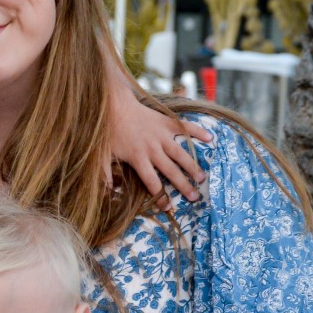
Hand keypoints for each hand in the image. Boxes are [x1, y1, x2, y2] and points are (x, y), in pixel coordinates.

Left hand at [104, 86, 212, 205]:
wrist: (113, 105)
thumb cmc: (107, 131)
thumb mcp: (101, 155)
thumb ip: (104, 174)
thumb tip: (106, 193)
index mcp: (138, 158)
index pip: (152, 182)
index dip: (160, 196)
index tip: (169, 207)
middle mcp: (153, 148)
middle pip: (171, 171)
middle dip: (183, 186)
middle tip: (195, 197)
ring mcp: (161, 135)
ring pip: (181, 153)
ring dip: (193, 166)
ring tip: (202, 178)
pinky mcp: (166, 122)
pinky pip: (185, 128)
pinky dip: (198, 132)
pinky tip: (211, 139)